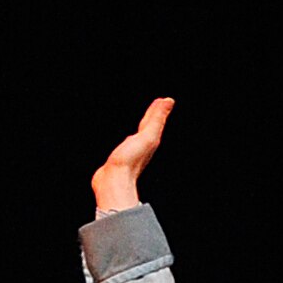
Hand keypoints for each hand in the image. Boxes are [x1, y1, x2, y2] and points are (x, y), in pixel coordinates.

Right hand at [92, 96, 173, 210]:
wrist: (114, 181)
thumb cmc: (130, 161)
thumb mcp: (147, 135)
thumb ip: (158, 119)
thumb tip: (169, 102)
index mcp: (150, 141)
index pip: (156, 121)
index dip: (158, 110)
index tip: (164, 101)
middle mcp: (143, 147)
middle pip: (150, 128)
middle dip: (153, 116)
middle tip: (158, 106)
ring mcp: (133, 152)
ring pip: (141, 136)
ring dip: (143, 127)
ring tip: (144, 122)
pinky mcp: (122, 158)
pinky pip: (129, 144)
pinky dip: (131, 138)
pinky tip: (129, 141)